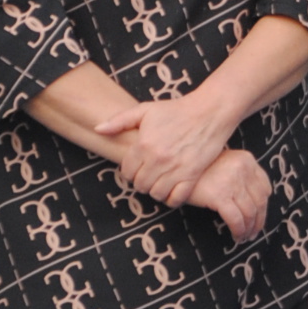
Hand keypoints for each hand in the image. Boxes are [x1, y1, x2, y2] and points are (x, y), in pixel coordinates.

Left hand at [98, 93, 235, 207]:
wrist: (210, 111)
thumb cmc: (177, 110)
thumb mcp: (146, 110)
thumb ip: (119, 120)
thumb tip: (97, 129)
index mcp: (144, 144)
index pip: (127, 172)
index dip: (130, 171)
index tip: (138, 167)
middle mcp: (157, 159)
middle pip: (140, 185)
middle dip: (142, 181)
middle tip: (149, 174)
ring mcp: (175, 169)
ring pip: (156, 194)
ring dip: (156, 190)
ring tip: (160, 182)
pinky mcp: (192, 175)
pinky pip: (176, 198)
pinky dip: (172, 199)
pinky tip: (172, 190)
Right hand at [189, 149, 272, 240]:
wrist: (174, 171)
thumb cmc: (198, 171)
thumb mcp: (224, 164)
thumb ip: (240, 175)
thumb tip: (254, 204)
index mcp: (246, 160)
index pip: (264, 187)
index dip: (263, 206)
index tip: (259, 218)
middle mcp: (243, 168)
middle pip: (260, 201)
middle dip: (258, 221)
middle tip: (253, 233)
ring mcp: (232, 181)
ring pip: (250, 212)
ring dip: (248, 229)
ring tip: (243, 237)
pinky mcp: (220, 195)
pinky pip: (236, 219)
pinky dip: (238, 230)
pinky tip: (235, 236)